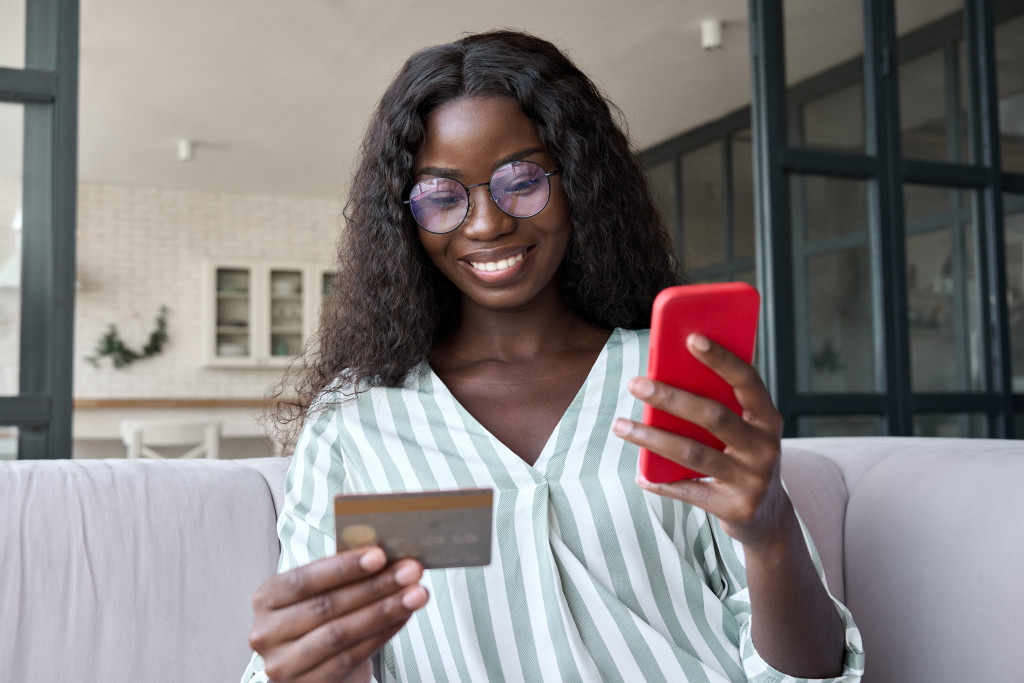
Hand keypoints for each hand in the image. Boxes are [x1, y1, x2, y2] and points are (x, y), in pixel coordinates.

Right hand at [249, 547, 428, 682]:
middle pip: (327, 606)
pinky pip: (349, 658)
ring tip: (416, 594)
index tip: (380, 555)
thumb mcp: (319, 594)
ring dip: (385, 610)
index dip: (343, 567)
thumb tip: (385, 553)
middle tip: (410, 571)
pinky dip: (382, 635)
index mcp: (267, 598)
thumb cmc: (320, 621)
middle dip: (375, 586)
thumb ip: (341, 575)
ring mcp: (282, 664)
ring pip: (340, 633)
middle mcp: (266, 632)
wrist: (314, 670)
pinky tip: (403, 618)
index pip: (304, 579)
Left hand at [613, 332, 790, 547]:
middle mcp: (765, 447)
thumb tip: (665, 372)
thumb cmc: (742, 456)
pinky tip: (640, 474)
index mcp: (768, 418)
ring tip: (620, 425)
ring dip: (651, 438)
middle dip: (671, 397)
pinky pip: (688, 490)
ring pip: (693, 453)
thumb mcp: (744, 429)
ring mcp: (752, 479)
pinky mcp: (735, 507)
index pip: (747, 380)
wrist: (767, 516)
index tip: (690, 337)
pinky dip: (660, 481)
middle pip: (713, 416)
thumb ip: (718, 404)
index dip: (721, 358)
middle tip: (635, 384)